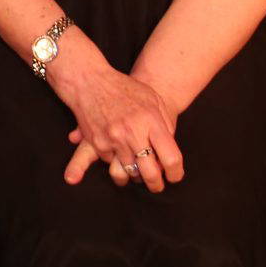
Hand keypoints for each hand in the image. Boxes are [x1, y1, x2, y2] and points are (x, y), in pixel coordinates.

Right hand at [46, 36, 184, 190]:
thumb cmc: (125, 88)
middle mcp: (133, 132)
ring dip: (136, 175)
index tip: (174, 176)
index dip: (176, 173)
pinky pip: (111, 163)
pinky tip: (118, 151)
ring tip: (139, 171)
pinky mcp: (98, 144)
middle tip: (157, 185)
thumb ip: (165, 123)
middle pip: (150, 173)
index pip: (171, 157)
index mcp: (151, 121)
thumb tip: (170, 150)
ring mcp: (114, 140)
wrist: (89, 81)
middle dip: (156, 184)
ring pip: (130, 172)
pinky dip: (116, 160)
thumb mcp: (153, 99)